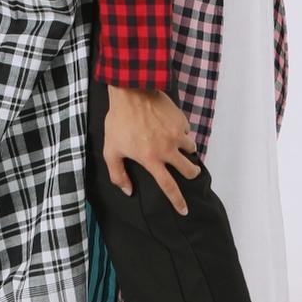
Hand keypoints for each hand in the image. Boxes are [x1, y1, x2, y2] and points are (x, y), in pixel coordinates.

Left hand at [103, 87, 199, 214]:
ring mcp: (176, 134)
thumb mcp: (110, 150)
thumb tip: (128, 191)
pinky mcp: (181, 120)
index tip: (185, 210)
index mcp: (151, 159)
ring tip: (177, 145)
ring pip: (191, 149)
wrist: (131, 91)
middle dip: (192, 174)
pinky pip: (186, 131)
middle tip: (189, 171)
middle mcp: (168, 149)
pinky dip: (181, 132)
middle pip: (189, 170)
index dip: (178, 201)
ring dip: (187, 151)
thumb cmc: (118, 121)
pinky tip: (171, 127)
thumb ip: (118, 174)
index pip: (169, 186)